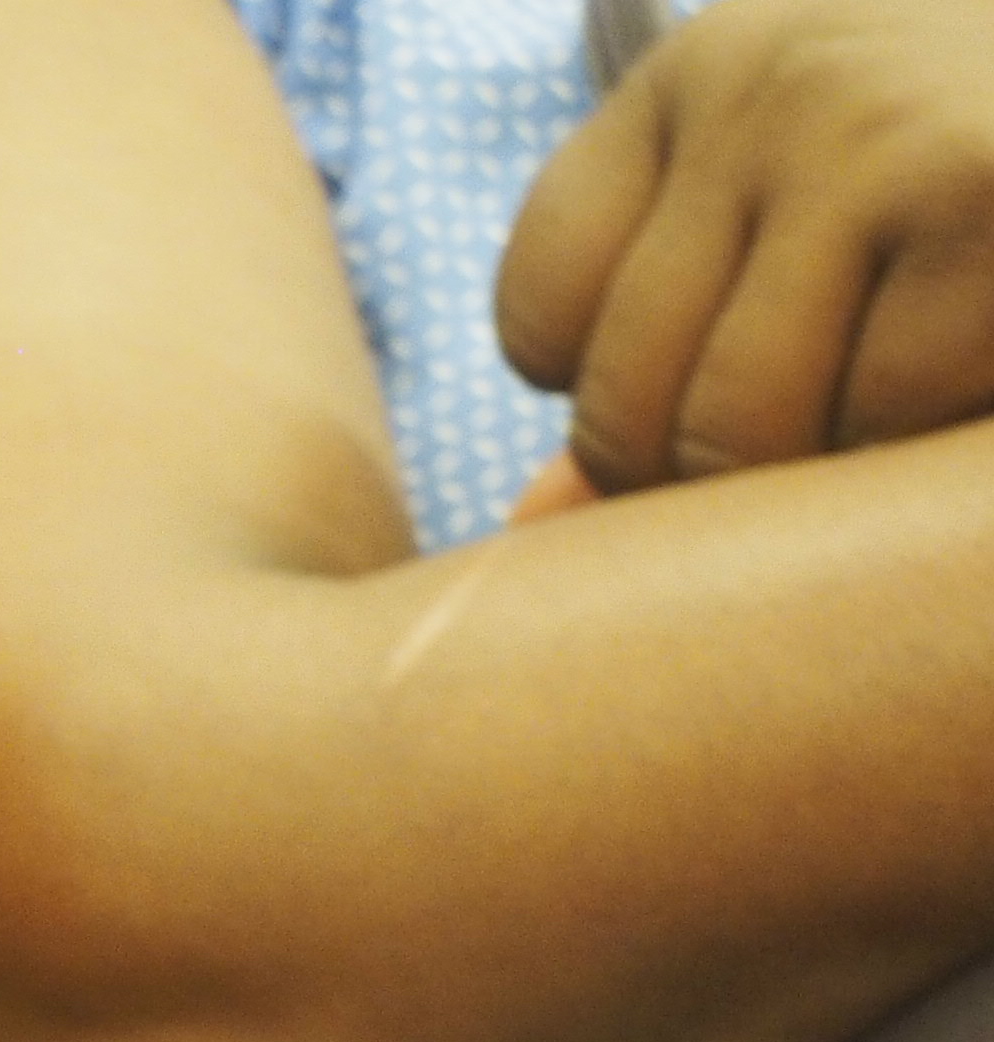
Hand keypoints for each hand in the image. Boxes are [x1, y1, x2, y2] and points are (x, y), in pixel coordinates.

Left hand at [501, 0, 993, 493]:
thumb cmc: (986, 138)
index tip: (724, 384)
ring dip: (824, 469)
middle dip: (716, 475)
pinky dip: (928, 434)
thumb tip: (531, 526)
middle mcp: (768, 87)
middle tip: (836, 430)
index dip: (618, 397)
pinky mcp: (985, 199)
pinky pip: (889, 410)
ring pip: (743, 429)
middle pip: (629, 397)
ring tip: (906, 406)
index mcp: (697, 76)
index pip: (542, 312)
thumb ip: (681, 332)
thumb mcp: (820, 191)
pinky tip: (975, 376)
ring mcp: (877, 137)